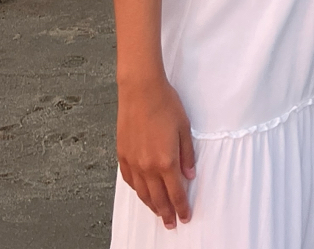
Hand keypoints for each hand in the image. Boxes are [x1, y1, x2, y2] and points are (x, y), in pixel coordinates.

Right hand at [117, 76, 196, 228]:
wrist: (141, 90)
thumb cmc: (165, 104)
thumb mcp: (184, 128)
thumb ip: (187, 154)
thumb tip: (190, 175)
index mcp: (166, 161)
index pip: (175, 193)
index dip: (181, 207)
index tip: (185, 217)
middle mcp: (148, 166)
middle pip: (158, 198)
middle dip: (166, 213)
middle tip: (171, 223)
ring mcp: (133, 162)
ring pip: (142, 193)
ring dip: (151, 205)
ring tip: (158, 212)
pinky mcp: (123, 155)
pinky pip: (130, 180)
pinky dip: (137, 190)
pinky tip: (141, 192)